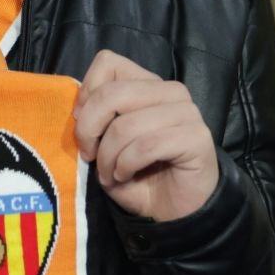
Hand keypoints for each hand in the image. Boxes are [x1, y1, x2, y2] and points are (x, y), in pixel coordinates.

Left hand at [74, 51, 219, 224]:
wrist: (175, 210)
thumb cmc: (139, 175)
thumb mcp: (106, 143)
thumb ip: (95, 118)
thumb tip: (78, 110)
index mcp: (148, 84)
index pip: (108, 63)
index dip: (86, 95)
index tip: (84, 127)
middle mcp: (170, 91)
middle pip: (111, 94)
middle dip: (90, 130)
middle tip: (90, 157)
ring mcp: (187, 112)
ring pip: (126, 125)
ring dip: (108, 157)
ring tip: (110, 174)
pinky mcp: (196, 137)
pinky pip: (145, 146)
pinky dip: (126, 166)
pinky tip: (126, 176)